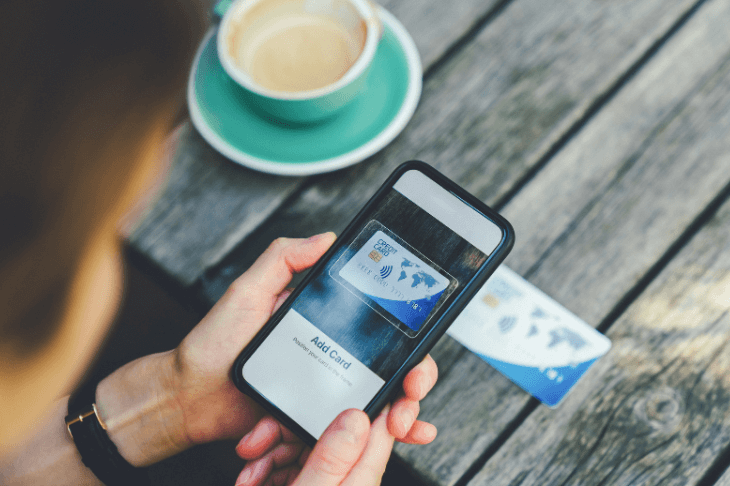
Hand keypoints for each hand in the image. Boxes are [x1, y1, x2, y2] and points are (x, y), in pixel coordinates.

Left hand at [171, 233, 437, 482]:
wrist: (189, 397)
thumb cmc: (214, 344)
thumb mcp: (247, 291)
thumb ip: (282, 260)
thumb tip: (326, 239)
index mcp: (323, 320)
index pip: (377, 324)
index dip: (407, 336)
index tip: (416, 351)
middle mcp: (331, 352)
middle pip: (389, 365)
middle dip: (414, 381)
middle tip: (414, 393)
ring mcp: (324, 387)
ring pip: (376, 399)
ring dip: (402, 413)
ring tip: (404, 424)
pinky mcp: (313, 418)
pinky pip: (349, 428)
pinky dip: (376, 437)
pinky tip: (398, 439)